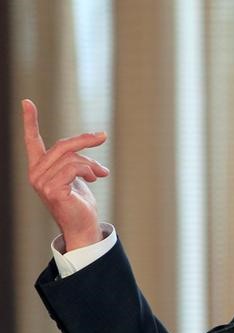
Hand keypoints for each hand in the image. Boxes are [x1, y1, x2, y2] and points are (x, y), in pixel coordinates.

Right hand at [23, 99, 109, 250]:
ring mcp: (41, 182)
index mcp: (40, 168)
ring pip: (71, 158)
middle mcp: (35, 174)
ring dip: (91, 164)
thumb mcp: (78, 176)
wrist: (83, 226)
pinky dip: (89, 170)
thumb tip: (95, 138)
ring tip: (101, 173)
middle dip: (85, 140)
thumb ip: (77, 159)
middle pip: (62, 146)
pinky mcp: (52, 190)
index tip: (27, 102)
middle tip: (103, 137)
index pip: (31, 141)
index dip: (29, 122)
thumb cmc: (80, 203)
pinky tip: (95, 178)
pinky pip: (74, 168)